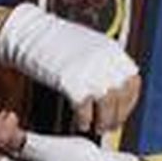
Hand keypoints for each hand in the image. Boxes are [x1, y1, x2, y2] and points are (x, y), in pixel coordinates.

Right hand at [0, 4, 140, 133]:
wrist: (28, 33)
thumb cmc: (54, 42)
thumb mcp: (87, 46)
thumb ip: (101, 63)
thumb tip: (111, 89)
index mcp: (111, 49)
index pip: (133, 81)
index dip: (129, 102)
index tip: (121, 112)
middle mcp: (104, 59)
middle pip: (122, 96)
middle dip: (117, 116)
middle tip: (108, 127)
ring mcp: (88, 69)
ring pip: (108, 105)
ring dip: (103, 121)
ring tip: (94, 127)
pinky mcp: (70, 80)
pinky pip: (85, 108)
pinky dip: (84, 120)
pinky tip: (80, 123)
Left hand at [0, 113, 140, 160]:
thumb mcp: (45, 149)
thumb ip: (19, 142)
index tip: (1, 116)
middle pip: (3, 158)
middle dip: (3, 135)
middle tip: (9, 115)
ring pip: (17, 160)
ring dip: (15, 140)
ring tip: (19, 122)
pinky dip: (28, 147)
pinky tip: (36, 137)